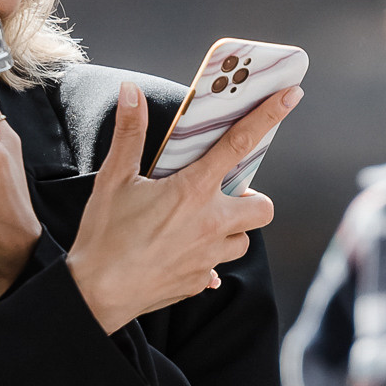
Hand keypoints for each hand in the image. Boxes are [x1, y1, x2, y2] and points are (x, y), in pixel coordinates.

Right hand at [66, 81, 301, 334]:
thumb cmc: (104, 235)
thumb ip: (129, 133)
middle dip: (252, 200)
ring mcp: (209, 257)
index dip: (269, 117)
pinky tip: (185, 252)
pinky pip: (218, 269)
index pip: (241, 144)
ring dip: (232, 230)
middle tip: (224, 193)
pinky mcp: (199, 282)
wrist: (95, 294)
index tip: (291, 95)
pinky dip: (209, 259)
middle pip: (262, 208)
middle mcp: (211, 224)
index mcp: (194, 190)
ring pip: (244, 241)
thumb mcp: (114, 179)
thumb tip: (130, 91)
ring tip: (203, 222)